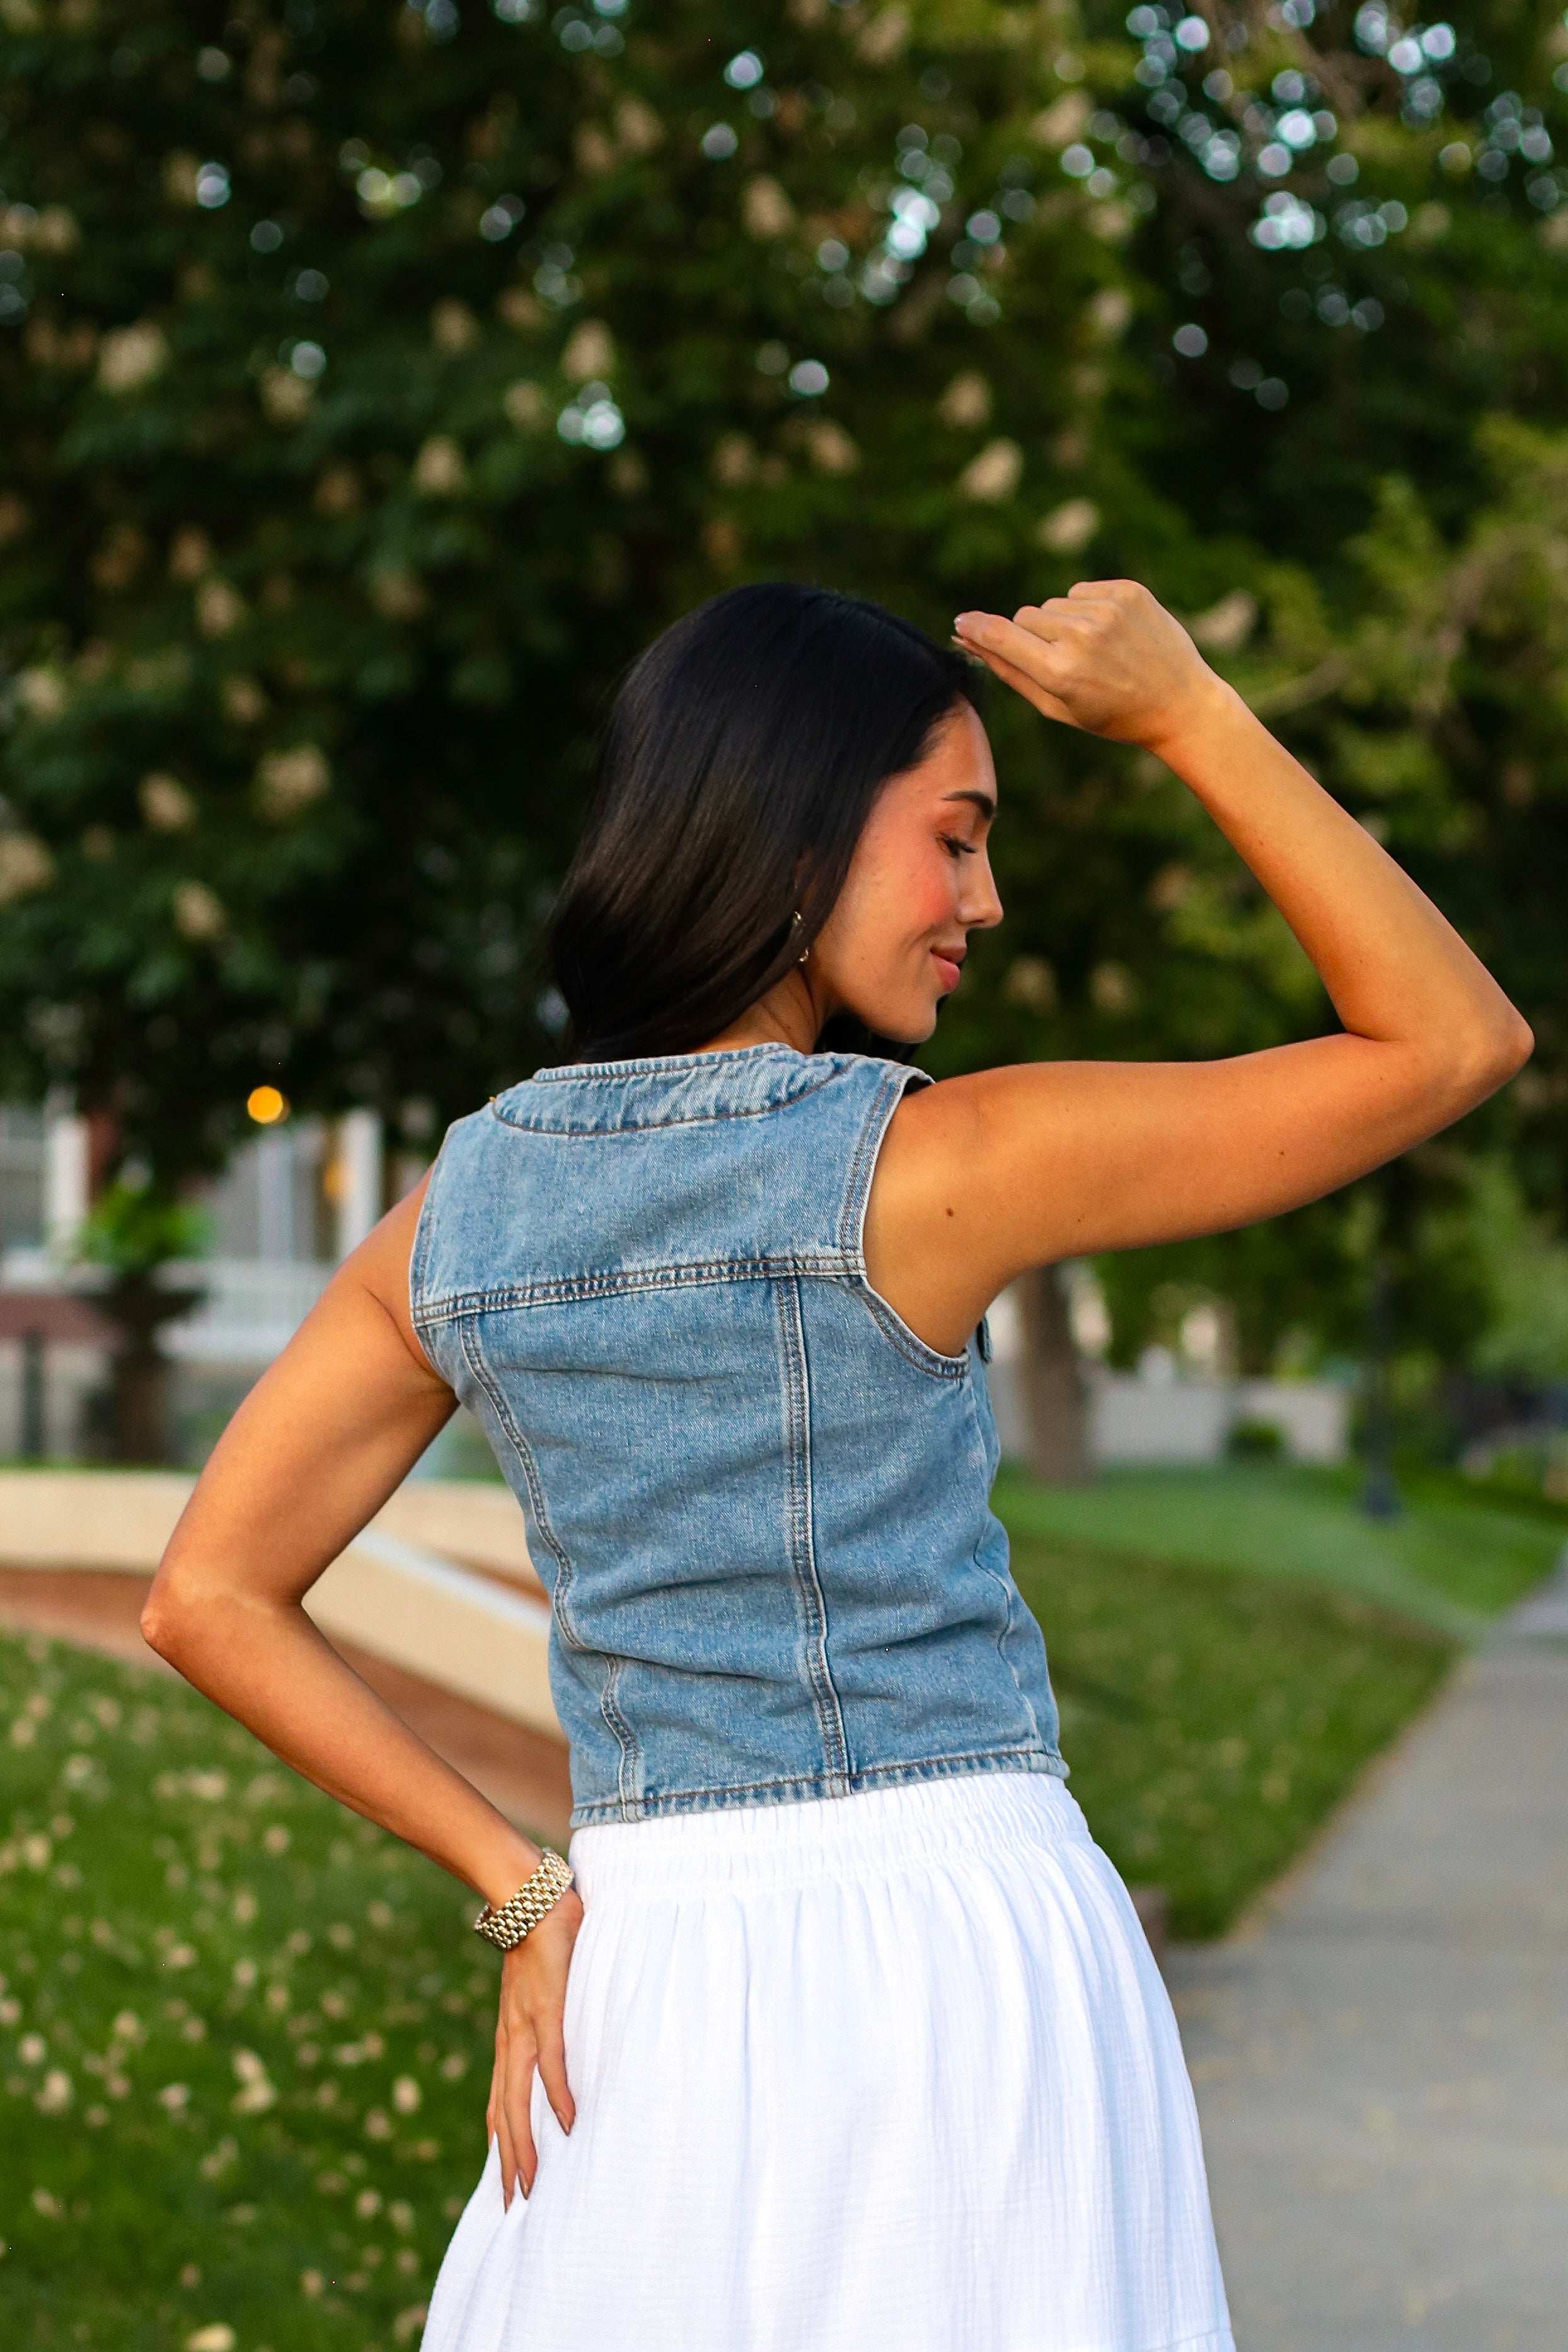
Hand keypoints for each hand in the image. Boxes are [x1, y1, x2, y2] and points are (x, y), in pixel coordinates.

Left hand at [485, 1883, 583, 2206]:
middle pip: (505, 2113)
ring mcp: (526, 2026)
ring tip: (531, 2183)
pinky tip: (569, 2122)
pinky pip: (552, 2062)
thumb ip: (547, 2014)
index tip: (506, 2178)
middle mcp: (511, 2039)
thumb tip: (563, 2035)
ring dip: (525, 2145)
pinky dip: (559, 2095)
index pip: (501, 2100)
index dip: (503, 2140)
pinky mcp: (546, 2009)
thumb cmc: (540, 1939)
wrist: (528, 1898)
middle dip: (509, 2161)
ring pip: (520, 2099)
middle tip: (514, 2204)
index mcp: (509, 2036)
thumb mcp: (539, 1988)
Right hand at [954, 579, 1227, 755]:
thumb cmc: (1113, 714)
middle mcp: (1081, 636)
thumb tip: (967, 639)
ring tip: (1096, 652)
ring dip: (1063, 624)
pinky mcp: (1127, 591)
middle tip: (1065, 664)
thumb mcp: (1056, 706)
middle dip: (1033, 637)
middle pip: (1025, 617)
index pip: (1001, 636)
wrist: (1181, 704)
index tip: (961, 621)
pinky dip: (1087, 609)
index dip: (977, 627)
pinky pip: (1081, 591)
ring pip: (1052, 604)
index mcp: (1060, 672)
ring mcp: (1107, 610)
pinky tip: (1112, 635)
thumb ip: (1009, 671)